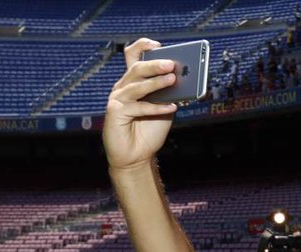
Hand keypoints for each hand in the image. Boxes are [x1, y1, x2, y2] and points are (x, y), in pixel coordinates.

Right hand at [103, 39, 179, 171]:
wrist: (137, 157)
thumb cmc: (149, 131)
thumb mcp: (165, 108)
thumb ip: (170, 94)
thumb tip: (185, 80)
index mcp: (133, 81)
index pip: (132, 56)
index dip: (143, 46)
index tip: (159, 44)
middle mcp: (122, 87)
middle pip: (136, 68)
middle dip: (154, 64)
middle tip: (171, 64)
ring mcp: (117, 99)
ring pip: (136, 85)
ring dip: (156, 82)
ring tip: (172, 79)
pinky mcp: (115, 112)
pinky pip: (138, 107)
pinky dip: (156, 107)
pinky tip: (171, 107)